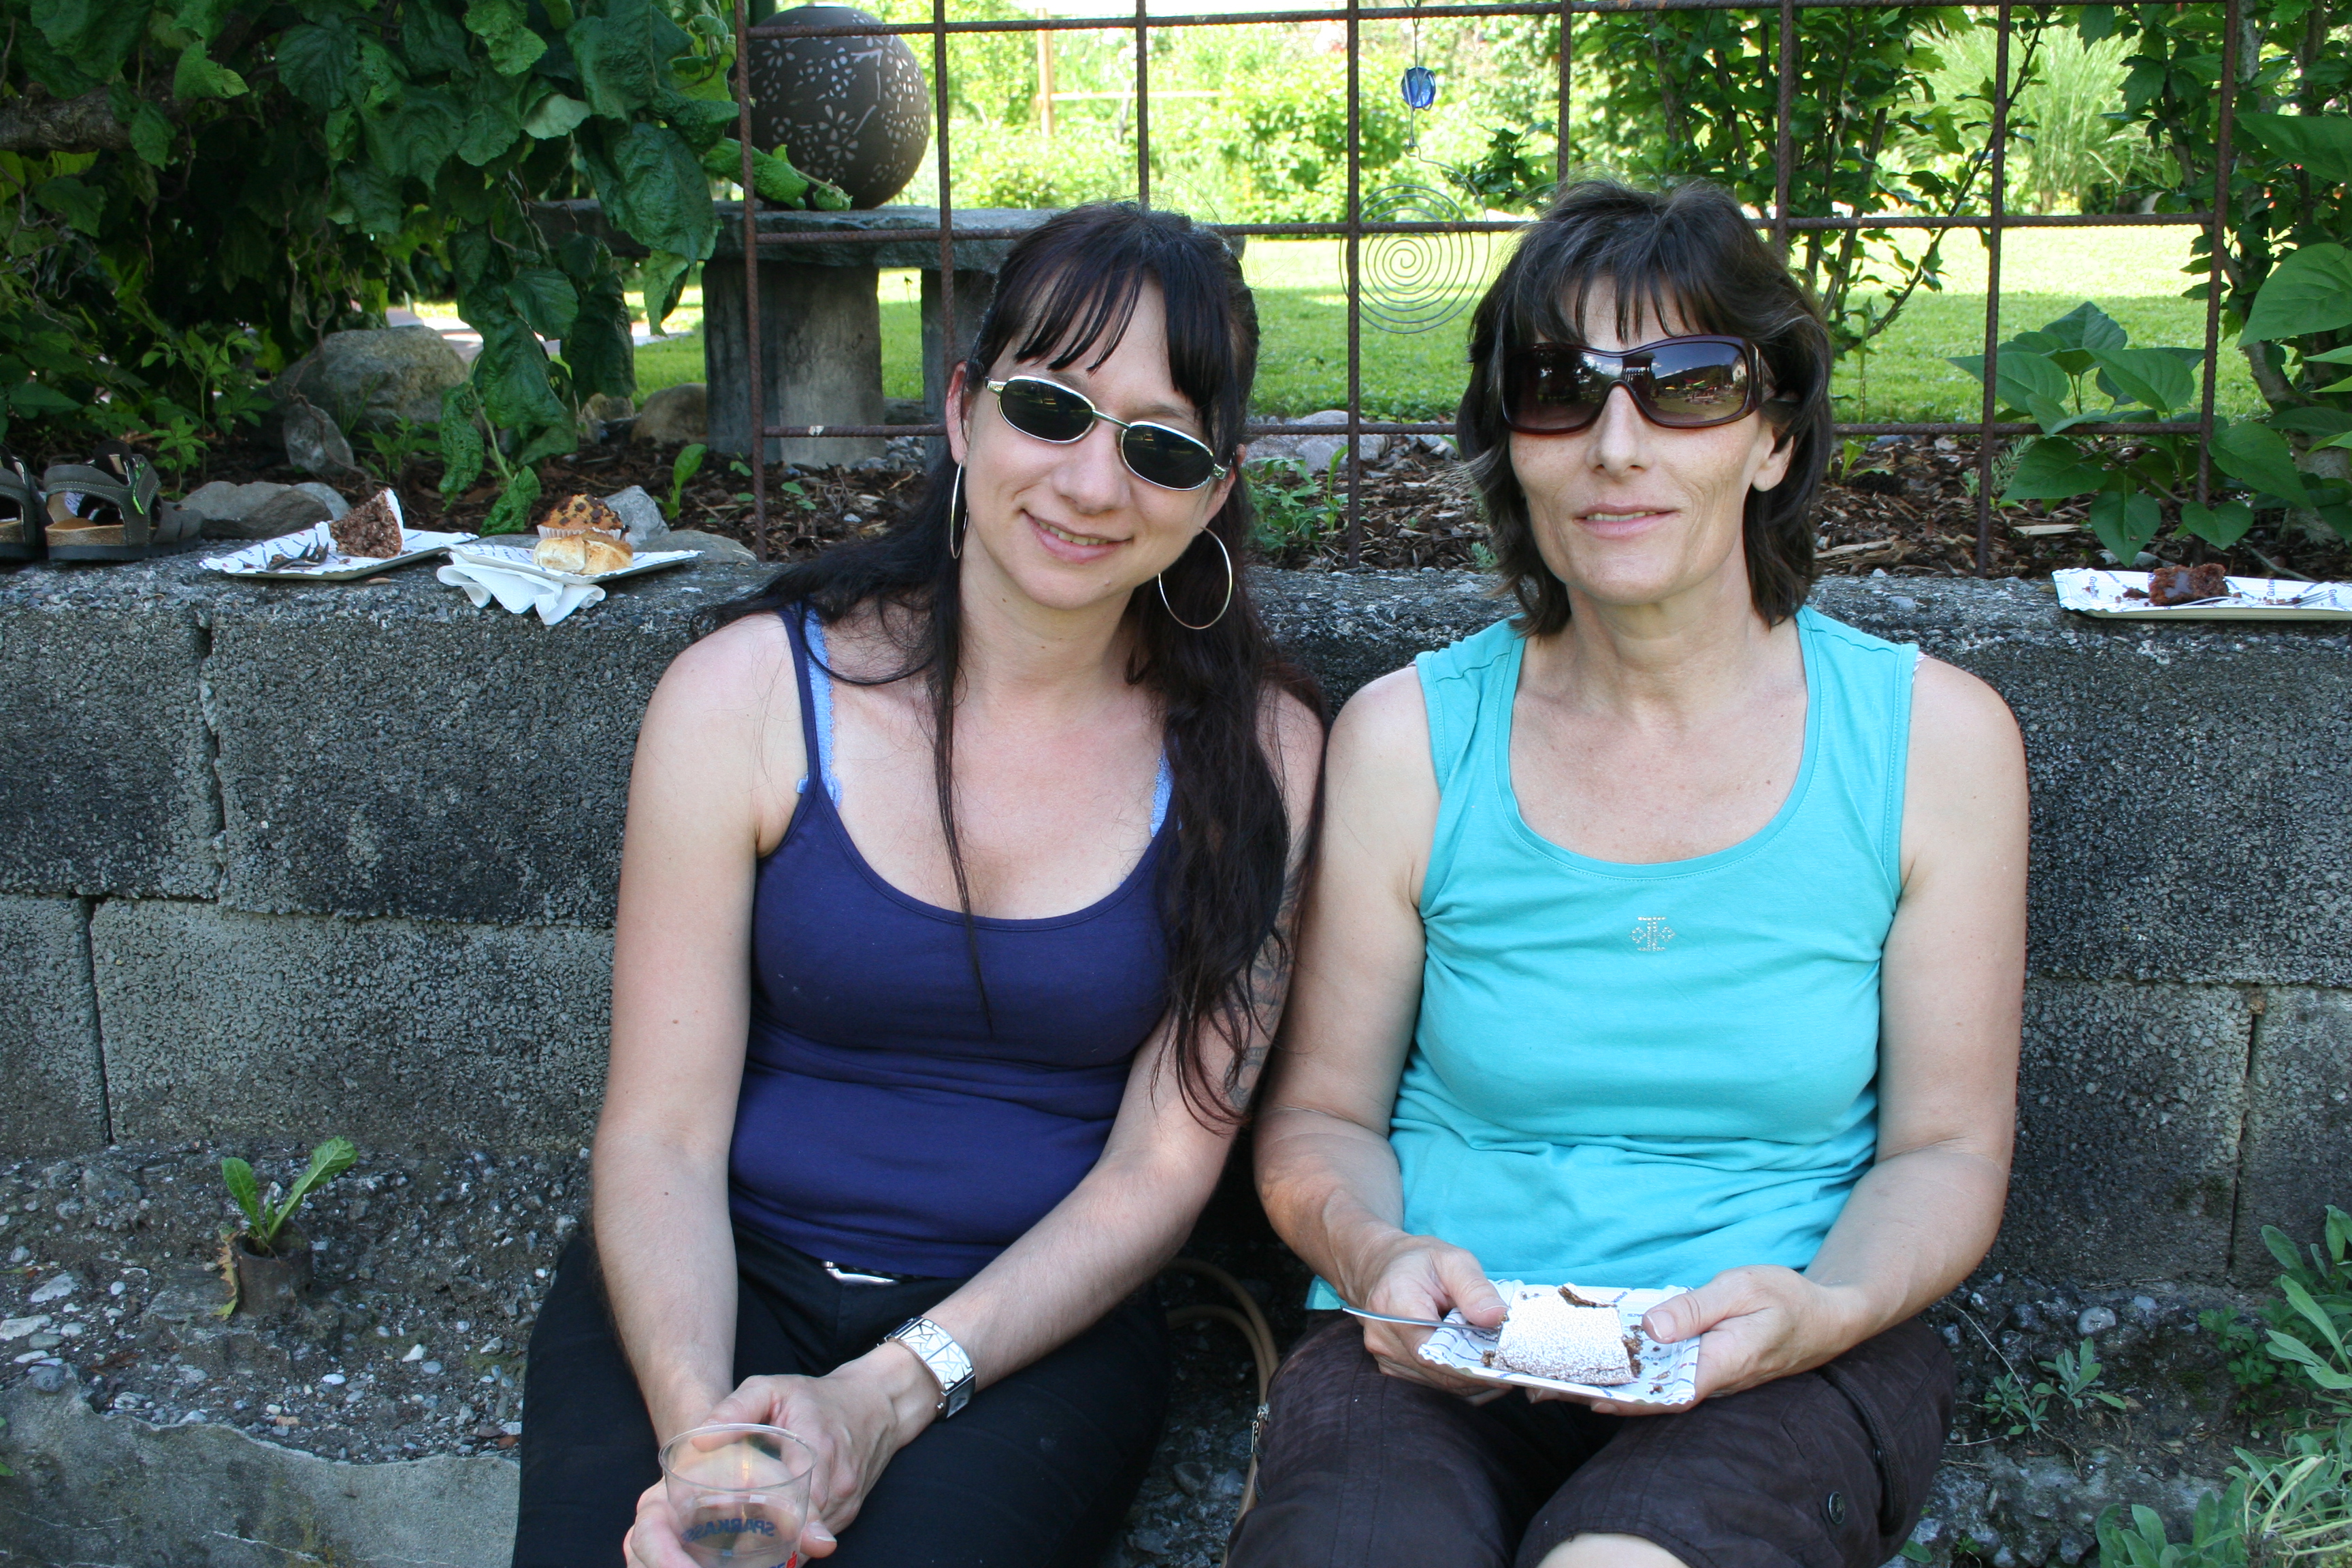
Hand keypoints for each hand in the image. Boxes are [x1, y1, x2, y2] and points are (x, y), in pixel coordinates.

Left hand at [622, 1346, 938, 1562]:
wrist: (875, 1404)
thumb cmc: (815, 1398)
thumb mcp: (771, 1389)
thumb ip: (734, 1410)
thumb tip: (697, 1442)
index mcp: (818, 1449)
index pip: (803, 1502)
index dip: (782, 1528)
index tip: (763, 1547)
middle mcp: (837, 1483)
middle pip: (799, 1531)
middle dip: (763, 1545)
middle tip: (728, 1552)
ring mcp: (846, 1502)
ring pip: (806, 1543)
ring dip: (776, 1548)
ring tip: (738, 1548)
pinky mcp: (848, 1514)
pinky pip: (814, 1541)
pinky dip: (791, 1544)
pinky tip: (765, 1540)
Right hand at [1336, 1228, 1506, 1397]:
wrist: (1383, 1265)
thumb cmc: (1420, 1261)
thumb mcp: (1453, 1260)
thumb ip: (1475, 1288)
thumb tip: (1497, 1318)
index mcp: (1394, 1304)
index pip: (1432, 1351)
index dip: (1469, 1365)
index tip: (1502, 1366)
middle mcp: (1383, 1336)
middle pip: (1436, 1372)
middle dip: (1476, 1374)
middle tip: (1510, 1367)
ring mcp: (1384, 1355)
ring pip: (1436, 1384)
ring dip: (1469, 1380)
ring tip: (1496, 1365)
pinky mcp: (1392, 1367)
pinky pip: (1430, 1385)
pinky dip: (1457, 1382)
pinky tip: (1476, 1369)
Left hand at [1529, 1265, 1871, 1416]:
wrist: (1822, 1318)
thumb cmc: (1784, 1298)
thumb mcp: (1740, 1290)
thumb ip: (1695, 1309)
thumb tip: (1652, 1328)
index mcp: (1718, 1365)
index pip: (1661, 1392)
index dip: (1617, 1397)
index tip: (1574, 1394)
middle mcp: (1708, 1380)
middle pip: (1645, 1397)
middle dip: (1593, 1394)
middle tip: (1539, 1389)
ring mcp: (1705, 1377)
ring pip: (1648, 1389)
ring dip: (1602, 1386)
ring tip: (1549, 1383)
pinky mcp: (1701, 1367)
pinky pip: (1659, 1377)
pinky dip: (1624, 1373)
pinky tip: (1592, 1367)